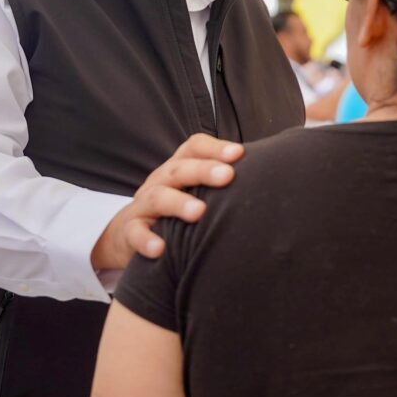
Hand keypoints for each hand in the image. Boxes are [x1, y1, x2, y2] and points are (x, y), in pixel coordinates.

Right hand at [91, 134, 243, 269]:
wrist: (127, 235)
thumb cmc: (175, 212)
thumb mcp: (195, 193)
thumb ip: (221, 185)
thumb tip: (268, 181)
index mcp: (178, 168)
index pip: (194, 148)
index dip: (215, 148)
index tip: (239, 154)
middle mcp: (160, 182)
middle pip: (179, 169)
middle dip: (203, 170)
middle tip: (227, 176)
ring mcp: (143, 206)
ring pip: (157, 197)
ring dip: (178, 203)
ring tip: (198, 212)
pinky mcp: (128, 232)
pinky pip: (134, 233)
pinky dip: (145, 240)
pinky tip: (160, 249)